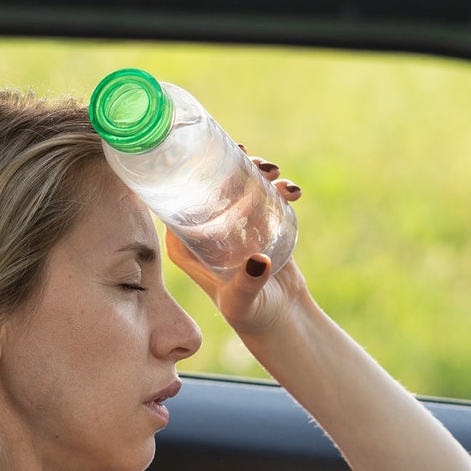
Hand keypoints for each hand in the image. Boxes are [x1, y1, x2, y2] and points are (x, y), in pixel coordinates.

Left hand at [163, 155, 308, 338]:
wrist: (279, 319)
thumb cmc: (250, 314)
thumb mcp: (242, 300)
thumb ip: (247, 283)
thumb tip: (259, 261)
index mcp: (184, 243)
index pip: (177, 197)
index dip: (191, 170)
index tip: (213, 152)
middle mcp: (203, 230)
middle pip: (210, 183)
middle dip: (233, 164)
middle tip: (257, 163)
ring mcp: (231, 224)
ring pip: (238, 184)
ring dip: (257, 171)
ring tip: (276, 174)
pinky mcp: (256, 223)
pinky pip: (262, 194)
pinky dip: (278, 187)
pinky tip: (293, 191)